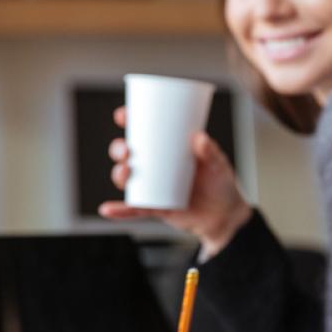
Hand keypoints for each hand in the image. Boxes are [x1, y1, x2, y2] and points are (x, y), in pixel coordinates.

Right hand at [100, 106, 252, 256]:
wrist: (224, 216)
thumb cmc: (220, 183)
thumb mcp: (218, 164)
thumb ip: (211, 152)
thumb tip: (200, 137)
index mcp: (167, 149)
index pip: (143, 131)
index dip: (129, 121)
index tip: (122, 115)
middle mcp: (155, 166)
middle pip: (127, 153)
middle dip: (119, 148)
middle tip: (126, 149)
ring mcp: (152, 187)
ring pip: (126, 178)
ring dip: (119, 174)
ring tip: (126, 172)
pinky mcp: (154, 208)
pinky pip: (133, 209)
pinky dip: (119, 210)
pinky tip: (107, 209)